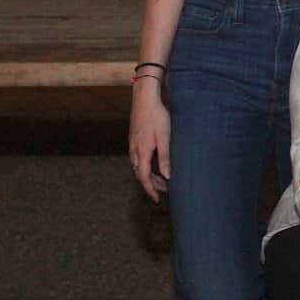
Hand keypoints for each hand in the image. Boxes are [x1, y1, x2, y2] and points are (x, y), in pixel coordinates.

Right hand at [128, 87, 170, 203]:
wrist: (144, 100)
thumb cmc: (157, 117)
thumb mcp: (165, 137)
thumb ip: (165, 157)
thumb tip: (167, 176)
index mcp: (142, 152)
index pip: (144, 178)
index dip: (150, 190)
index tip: (157, 199)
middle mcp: (134, 151)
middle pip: (141, 175)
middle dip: (152, 185)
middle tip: (166, 190)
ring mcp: (132, 146)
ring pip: (139, 167)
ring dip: (150, 176)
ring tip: (163, 179)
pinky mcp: (133, 140)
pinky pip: (138, 159)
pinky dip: (146, 166)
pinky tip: (155, 164)